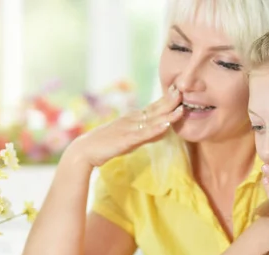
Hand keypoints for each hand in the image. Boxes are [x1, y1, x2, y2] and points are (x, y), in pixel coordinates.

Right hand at [67, 85, 183, 166]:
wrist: (85, 150)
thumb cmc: (107, 145)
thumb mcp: (130, 138)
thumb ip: (146, 134)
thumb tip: (163, 130)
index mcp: (133, 118)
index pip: (153, 107)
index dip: (166, 99)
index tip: (179, 90)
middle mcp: (132, 120)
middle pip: (155, 110)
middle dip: (170, 101)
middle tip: (183, 90)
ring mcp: (129, 129)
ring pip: (152, 121)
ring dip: (167, 114)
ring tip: (181, 107)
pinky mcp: (126, 140)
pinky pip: (143, 134)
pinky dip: (155, 129)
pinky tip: (166, 125)